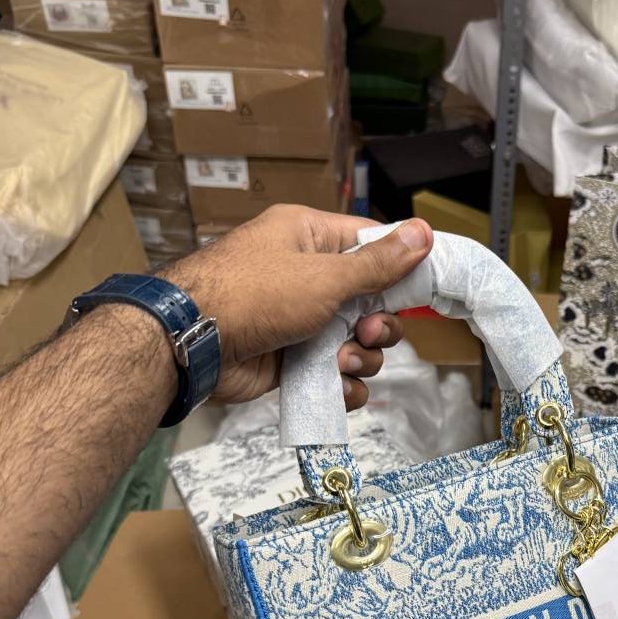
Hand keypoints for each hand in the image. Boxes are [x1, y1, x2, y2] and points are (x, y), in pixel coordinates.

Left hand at [161, 206, 432, 406]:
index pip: (371, 245)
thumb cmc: (252, 295)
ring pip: (357, 341)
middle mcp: (307, 276)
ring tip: (342, 361)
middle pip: (372, 301)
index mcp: (310, 238)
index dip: (400, 267)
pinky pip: (335, 373)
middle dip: (380, 324)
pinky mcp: (292, 359)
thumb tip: (423, 231)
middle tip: (368, 332)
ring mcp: (300, 320)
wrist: (194, 345)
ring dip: (362, 357)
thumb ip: (378, 264)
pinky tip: (338, 387)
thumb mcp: (325, 276)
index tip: (423, 289)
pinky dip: (343, 384)